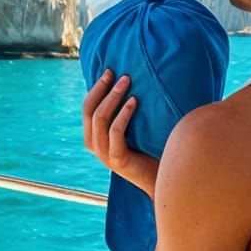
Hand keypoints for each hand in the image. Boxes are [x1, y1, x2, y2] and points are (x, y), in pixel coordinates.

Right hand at [83, 69, 158, 196]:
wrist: (163, 179)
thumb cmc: (151, 150)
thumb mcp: (134, 128)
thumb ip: (125, 113)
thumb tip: (130, 82)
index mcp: (94, 137)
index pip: (87, 108)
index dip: (96, 88)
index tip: (108, 70)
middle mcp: (94, 146)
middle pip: (90, 112)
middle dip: (102, 89)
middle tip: (116, 72)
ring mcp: (104, 155)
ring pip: (100, 119)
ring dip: (112, 97)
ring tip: (126, 82)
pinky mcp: (117, 160)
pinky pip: (115, 132)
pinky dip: (123, 114)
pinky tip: (134, 102)